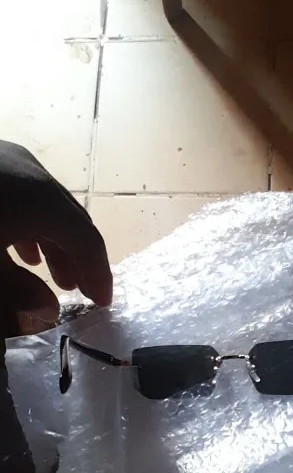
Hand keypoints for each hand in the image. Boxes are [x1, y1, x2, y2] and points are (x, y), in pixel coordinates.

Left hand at [0, 142, 111, 339]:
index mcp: (38, 196)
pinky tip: (16, 245)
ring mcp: (7, 158)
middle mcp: (30, 170)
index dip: (98, 272)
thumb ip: (14, 296)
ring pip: (43, 204)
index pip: (84, 238)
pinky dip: (27, 222)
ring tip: (51, 274)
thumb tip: (46, 314)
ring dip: (52, 241)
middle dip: (77, 258)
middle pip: (68, 218)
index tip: (103, 302)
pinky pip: (20, 192)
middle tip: (79, 292)